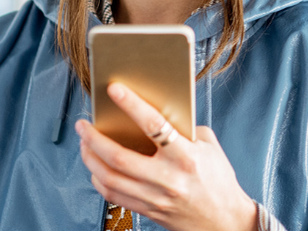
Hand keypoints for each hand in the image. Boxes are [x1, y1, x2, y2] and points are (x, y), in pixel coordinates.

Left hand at [77, 83, 257, 230]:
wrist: (224, 221)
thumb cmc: (217, 181)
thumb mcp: (208, 147)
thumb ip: (183, 128)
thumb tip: (156, 113)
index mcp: (186, 156)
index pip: (153, 125)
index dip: (131, 104)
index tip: (114, 89)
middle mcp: (168, 178)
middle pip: (119, 157)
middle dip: (94, 138)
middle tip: (84, 124)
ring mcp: (155, 197)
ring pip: (109, 178)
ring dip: (90, 158)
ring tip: (85, 143)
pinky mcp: (147, 210)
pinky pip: (113, 195)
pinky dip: (99, 178)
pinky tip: (96, 167)